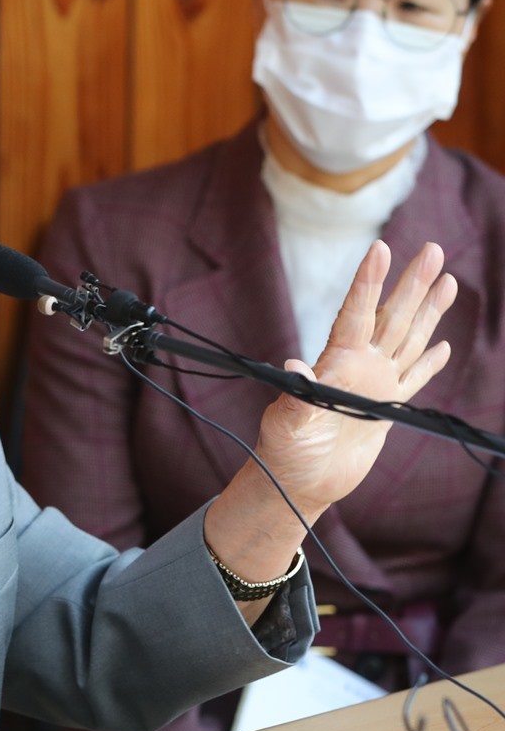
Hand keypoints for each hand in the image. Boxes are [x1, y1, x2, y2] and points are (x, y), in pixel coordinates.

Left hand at [251, 240, 456, 515]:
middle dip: (411, 283)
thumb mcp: (285, 421)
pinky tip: (443, 346)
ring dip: (428, 311)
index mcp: (335, 363)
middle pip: (391, 317)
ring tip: (445, 279)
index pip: (355, 313)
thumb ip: (295, 395)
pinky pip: (413, 379)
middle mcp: (357, 367)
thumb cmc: (284, 451)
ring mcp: (374, 385)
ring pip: (408, 339)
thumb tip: (293, 366)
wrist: (298, 482)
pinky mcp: (385, 409)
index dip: (368, 282)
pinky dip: (429, 363)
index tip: (380, 248)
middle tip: (432, 249)